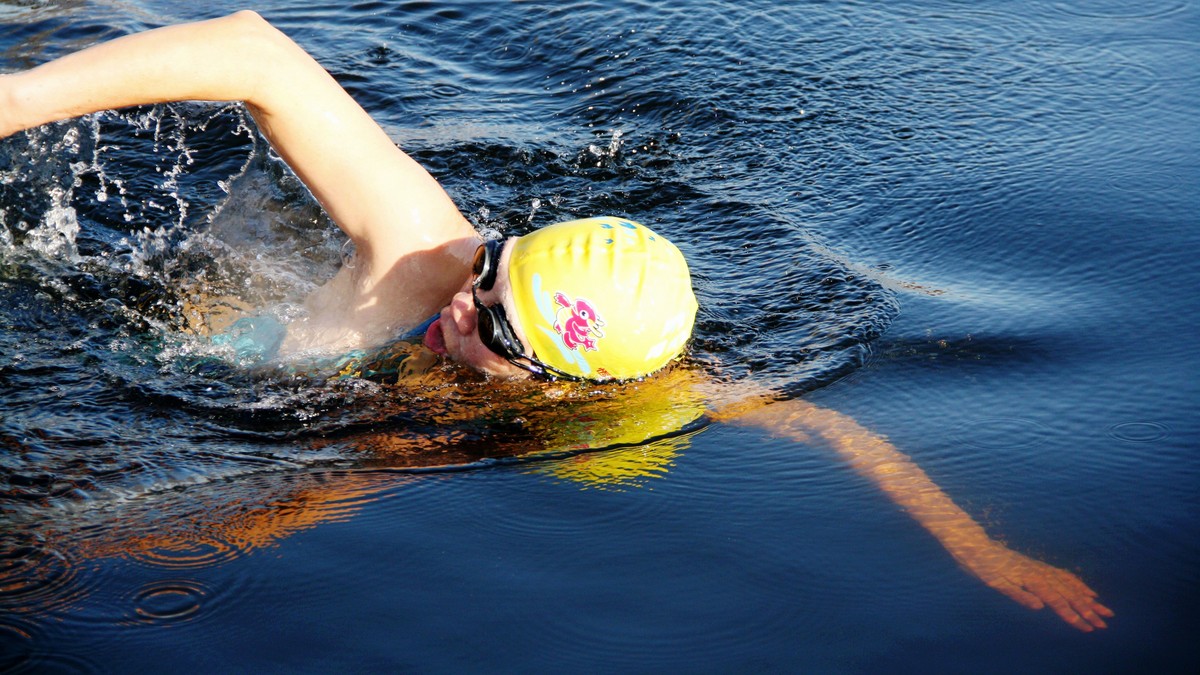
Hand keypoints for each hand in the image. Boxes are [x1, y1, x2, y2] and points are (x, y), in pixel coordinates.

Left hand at [960, 541, 1113, 630]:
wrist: (976, 545)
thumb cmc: (982, 566)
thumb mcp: (994, 583)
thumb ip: (1018, 594)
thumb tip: (1040, 607)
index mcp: (1031, 580)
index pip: (1057, 602)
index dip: (1073, 616)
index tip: (1088, 628)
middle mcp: (1040, 573)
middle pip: (1068, 595)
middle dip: (1088, 610)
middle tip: (1105, 624)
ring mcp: (1041, 568)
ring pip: (1070, 585)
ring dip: (1088, 599)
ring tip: (1105, 609)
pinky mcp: (1038, 566)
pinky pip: (1063, 575)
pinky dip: (1078, 583)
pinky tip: (1087, 591)